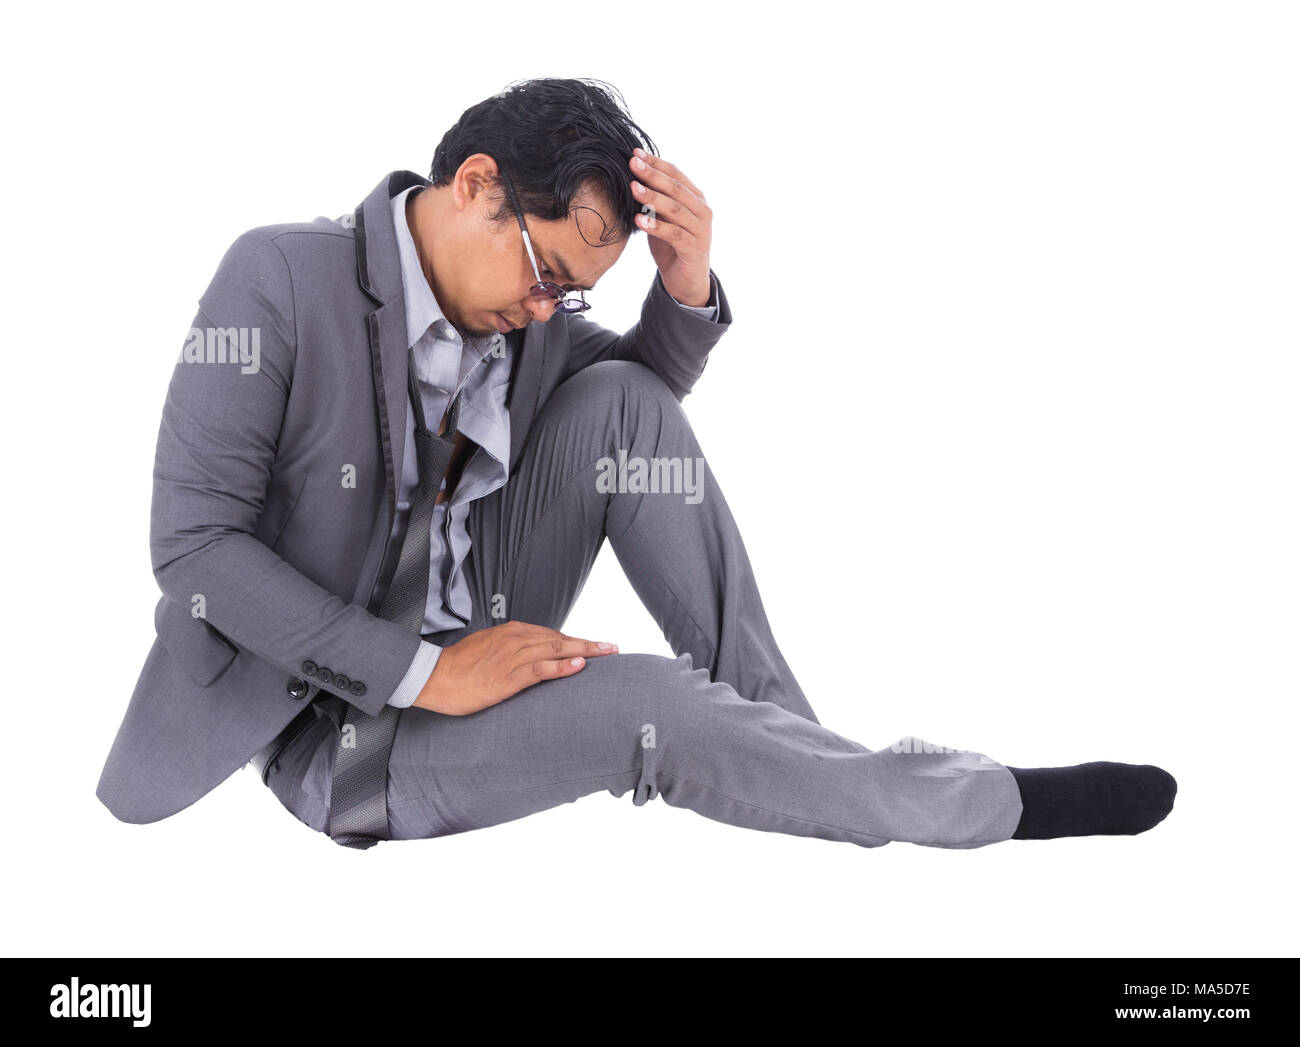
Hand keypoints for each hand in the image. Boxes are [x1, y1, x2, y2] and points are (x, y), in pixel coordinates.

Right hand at [412, 620, 618, 714]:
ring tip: (607, 654)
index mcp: (511, 632)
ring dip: (585, 652)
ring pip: (556, 650)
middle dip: (589, 644)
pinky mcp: (508, 676)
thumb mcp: (488, 650)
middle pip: (560, 639)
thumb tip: (530, 658)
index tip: (595, 647)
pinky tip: (579, 665)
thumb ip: (510, 650)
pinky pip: (541, 669)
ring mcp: (512, 657)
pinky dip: (562, 666)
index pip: (551, 635)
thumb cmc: (458, 668)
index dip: (575, 642)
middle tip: (613, 648)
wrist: (433, 677)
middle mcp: (515, 639)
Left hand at [629, 148, 712, 306]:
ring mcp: (701, 230)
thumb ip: (655, 201)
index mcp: (696, 199)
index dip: (656, 163)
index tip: (635, 153)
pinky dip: (657, 226)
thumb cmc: (672, 247)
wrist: (686, 282)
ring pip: (675, 209)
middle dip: (653, 175)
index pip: (676, 174)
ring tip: (633, 188)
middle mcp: (702, 211)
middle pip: (675, 188)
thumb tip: (632, 177)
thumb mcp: (663, 219)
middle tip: (632, 164)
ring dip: (653, 198)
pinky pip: (675, 235)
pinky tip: (640, 220)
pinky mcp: (694, 249)